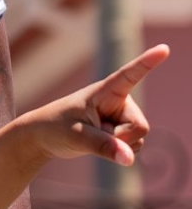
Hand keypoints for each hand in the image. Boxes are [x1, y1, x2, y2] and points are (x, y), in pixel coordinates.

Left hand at [26, 46, 168, 166]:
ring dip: (117, 146)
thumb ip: (103, 146)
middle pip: (140, 126)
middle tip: (92, 133)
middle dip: (120, 138)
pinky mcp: (123, 131)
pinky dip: (118, 152)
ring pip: (138, 139)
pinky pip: (133, 149)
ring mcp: (123, 117)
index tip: (164, 49)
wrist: (44, 138)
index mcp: (105, 91)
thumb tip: (129, 160)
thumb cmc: (55, 128)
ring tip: (93, 135)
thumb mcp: (76, 136)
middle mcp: (120, 101)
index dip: (148, 62)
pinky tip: (100, 144)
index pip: (130, 75)